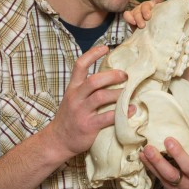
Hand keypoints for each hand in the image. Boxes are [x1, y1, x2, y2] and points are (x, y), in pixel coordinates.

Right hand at [46, 45, 126, 159]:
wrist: (57, 140)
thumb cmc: (71, 116)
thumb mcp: (74, 97)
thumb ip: (88, 87)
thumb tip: (112, 75)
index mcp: (73, 88)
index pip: (80, 65)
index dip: (92, 54)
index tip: (106, 48)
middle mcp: (76, 97)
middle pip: (94, 81)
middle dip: (112, 76)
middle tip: (126, 76)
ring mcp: (81, 112)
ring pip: (101, 97)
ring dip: (118, 94)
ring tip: (130, 93)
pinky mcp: (88, 126)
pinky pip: (107, 117)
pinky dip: (122, 112)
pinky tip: (131, 109)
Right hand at [123, 0, 165, 28]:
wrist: (146, 35)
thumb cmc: (155, 26)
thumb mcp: (161, 20)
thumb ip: (164, 11)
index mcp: (155, 6)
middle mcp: (145, 6)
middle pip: (145, 5)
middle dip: (146, 11)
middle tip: (148, 18)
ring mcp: (137, 11)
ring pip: (136, 11)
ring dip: (138, 18)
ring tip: (142, 25)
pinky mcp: (130, 17)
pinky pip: (127, 15)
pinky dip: (129, 18)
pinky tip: (133, 22)